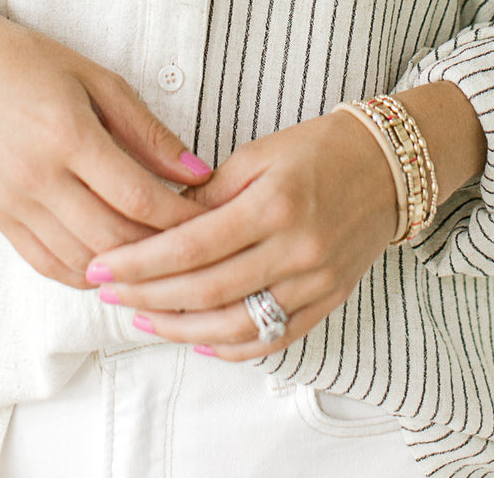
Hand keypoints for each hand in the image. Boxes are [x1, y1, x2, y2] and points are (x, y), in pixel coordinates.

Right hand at [0, 0, 211, 288]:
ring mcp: (15, 204)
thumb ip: (148, 131)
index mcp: (68, 135)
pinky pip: (49, 265)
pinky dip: (87, 274)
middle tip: (194, 245)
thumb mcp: (100, 81)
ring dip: (126, 268)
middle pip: (113, 237)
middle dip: (161, 249)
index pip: (137, 197)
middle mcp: (38, 177)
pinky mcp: (0, 218)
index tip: (211, 218)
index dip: (181, 216)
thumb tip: (198, 172)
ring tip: (160, 258)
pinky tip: (114, 264)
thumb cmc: (36, 64)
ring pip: (83, 261)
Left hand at [87, 108, 399, 358]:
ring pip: (235, 324)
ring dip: (180, 327)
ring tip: (143, 317)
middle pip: (206, 290)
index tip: (102, 266)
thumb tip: (161, 223)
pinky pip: (272, 338)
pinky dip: (230, 344)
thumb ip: (211, 193)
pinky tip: (197, 336)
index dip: (140, 262)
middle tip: (108, 293)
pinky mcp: (327, 301)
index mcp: (275, 204)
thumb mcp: (261, 153)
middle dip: (148, 296)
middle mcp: (297, 249)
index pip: (192, 246)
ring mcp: (315, 282)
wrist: (390, 165)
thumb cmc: (321, 148)